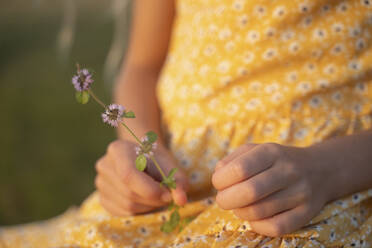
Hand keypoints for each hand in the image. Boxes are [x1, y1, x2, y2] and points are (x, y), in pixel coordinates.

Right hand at [95, 139, 187, 215]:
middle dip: (153, 199)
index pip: (128, 175)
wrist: (143, 159)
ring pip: (127, 206)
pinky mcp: (102, 198)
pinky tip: (145, 200)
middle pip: (129, 193)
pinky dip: (139, 211)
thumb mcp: (171, 166)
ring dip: (148, 206)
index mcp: (118, 150)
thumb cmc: (158, 161)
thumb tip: (181, 199)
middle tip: (167, 196)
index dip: (150, 190)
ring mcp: (100, 182)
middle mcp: (104, 165)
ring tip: (156, 195)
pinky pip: (122, 213)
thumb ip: (179, 181)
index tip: (168, 195)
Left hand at [212, 143, 331, 236]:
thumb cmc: (276, 161)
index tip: (218, 183)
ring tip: (239, 206)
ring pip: (259, 212)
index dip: (221, 181)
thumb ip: (232, 160)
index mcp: (271, 151)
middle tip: (223, 200)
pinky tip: (253, 218)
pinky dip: (257, 226)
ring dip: (240, 212)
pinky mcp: (307, 212)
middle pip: (249, 192)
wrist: (320, 169)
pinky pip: (276, 227)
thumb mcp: (255, 150)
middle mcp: (288, 170)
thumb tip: (218, 175)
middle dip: (226, 200)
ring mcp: (300, 192)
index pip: (239, 169)